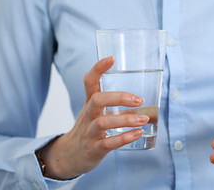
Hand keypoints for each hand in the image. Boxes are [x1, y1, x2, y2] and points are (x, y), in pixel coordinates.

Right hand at [40, 56, 148, 178]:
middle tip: (139, 100)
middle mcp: (88, 115)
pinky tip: (138, 133)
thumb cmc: (88, 129)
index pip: (89, 81)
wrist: (69, 156)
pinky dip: (124, 138)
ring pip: (104, 122)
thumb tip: (139, 93)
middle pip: (97, 100)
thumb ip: (110, 101)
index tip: (111, 58)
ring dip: (126, 120)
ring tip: (144, 119)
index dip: (98, 68)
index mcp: (89, 103)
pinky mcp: (94, 149)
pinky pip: (109, 143)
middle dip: (119, 97)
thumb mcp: (93, 111)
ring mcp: (90, 132)